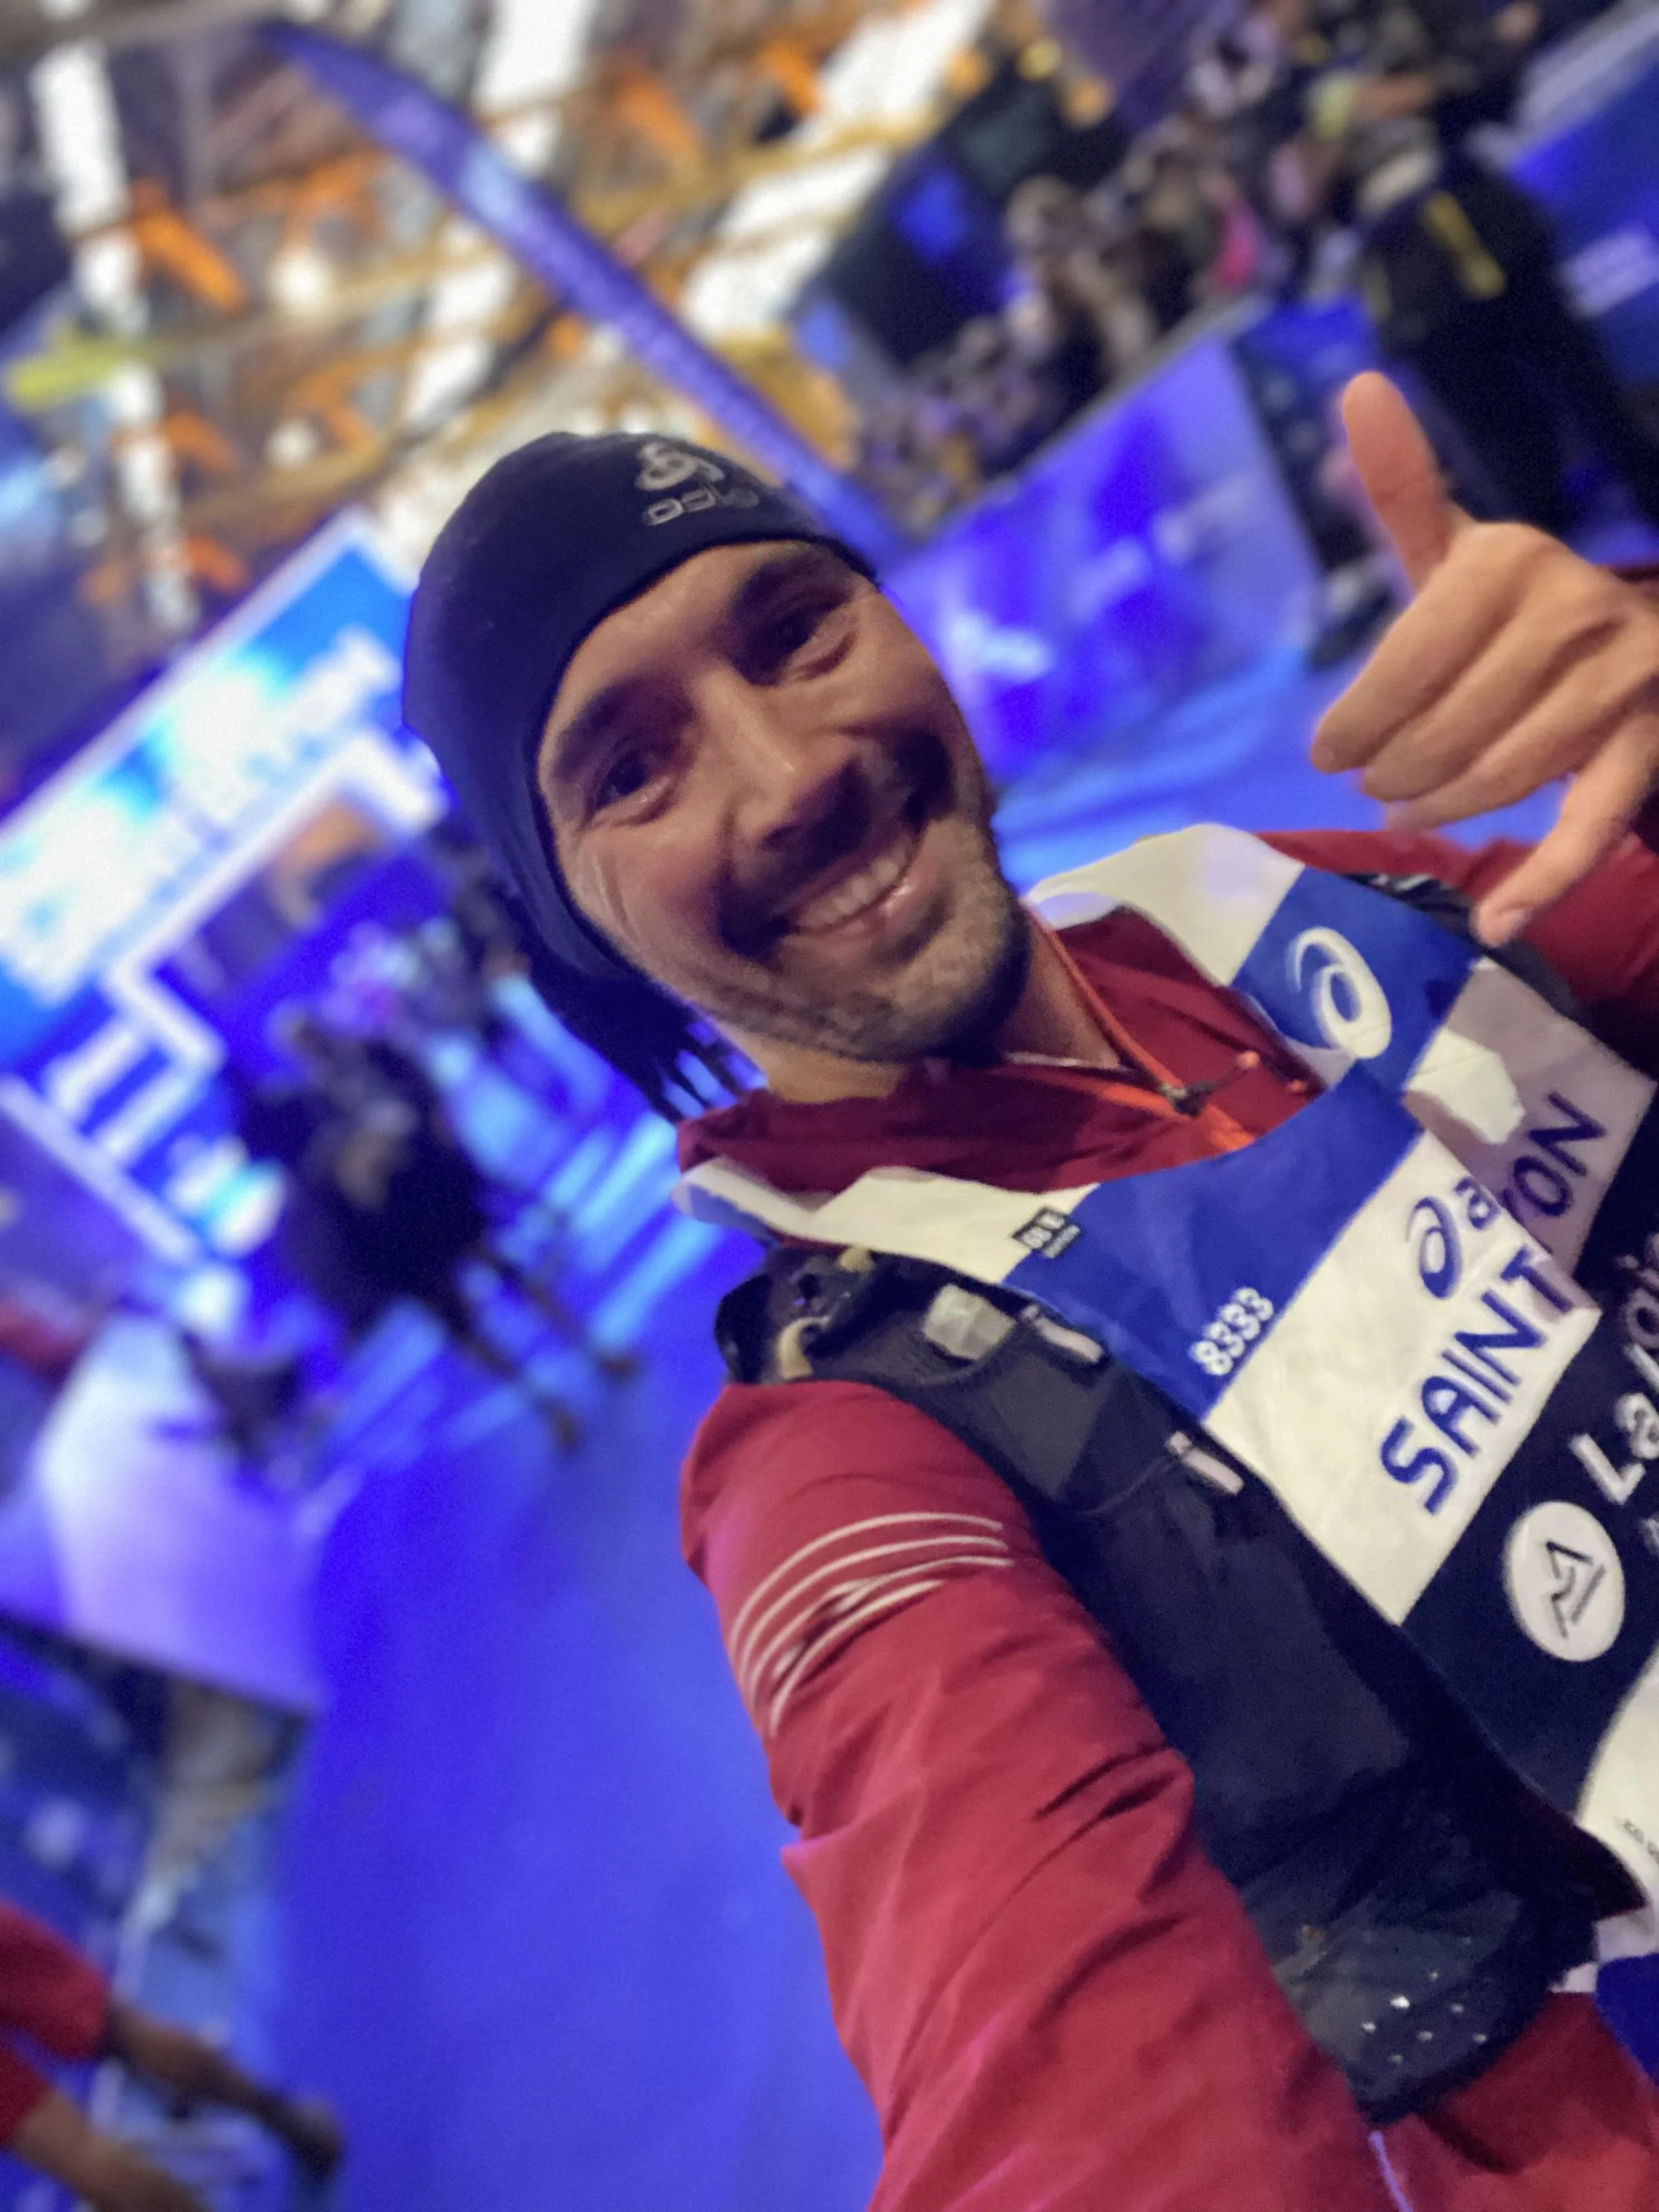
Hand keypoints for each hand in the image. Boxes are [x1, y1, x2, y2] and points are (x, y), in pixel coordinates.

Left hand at [1310, 372, 1658, 944]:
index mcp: (1511, 558)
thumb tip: (1356, 383)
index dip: (1353, 723)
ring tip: (1417, 808)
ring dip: (1444, 808)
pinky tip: (1494, 925)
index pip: (1402, 664)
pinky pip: (1589, 829)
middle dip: (1396, 772)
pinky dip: (1540, 884)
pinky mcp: (1646, 749)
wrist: (1642, 634)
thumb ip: (1404, 486)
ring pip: (1500, 777)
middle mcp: (1575, 610)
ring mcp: (1622, 683)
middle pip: (1444, 730)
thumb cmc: (1517, 607)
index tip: (1329, 755)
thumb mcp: (1460, 549)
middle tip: (1379, 784)